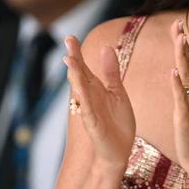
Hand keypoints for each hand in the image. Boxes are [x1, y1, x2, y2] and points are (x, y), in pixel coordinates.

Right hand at [63, 36, 134, 168]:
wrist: (120, 151)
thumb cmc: (118, 123)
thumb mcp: (118, 92)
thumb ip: (112, 72)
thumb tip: (106, 48)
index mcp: (96, 89)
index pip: (85, 68)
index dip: (78, 53)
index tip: (70, 36)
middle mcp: (90, 97)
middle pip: (80, 75)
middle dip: (74, 58)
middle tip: (68, 40)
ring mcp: (89, 111)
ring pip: (80, 90)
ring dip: (75, 75)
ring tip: (70, 59)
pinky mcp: (93, 124)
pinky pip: (87, 110)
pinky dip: (83, 99)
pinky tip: (79, 89)